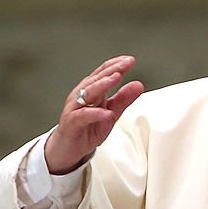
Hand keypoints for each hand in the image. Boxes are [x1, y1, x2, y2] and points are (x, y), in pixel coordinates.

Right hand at [44, 55, 144, 173]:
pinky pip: (82, 116)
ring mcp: (75, 108)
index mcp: (92, 91)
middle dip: (111, 70)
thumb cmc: (88, 128)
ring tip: (116, 78)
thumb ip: (123, 99)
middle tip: (125, 64)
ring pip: (87, 93)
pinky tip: (107, 112)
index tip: (130, 60)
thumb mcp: (111, 113)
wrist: (68, 148)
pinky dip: (95, 113)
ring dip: (102, 85)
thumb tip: (138, 84)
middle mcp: (81, 96)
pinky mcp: (71, 123)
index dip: (115, 65)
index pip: (103, 74)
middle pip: (96, 79)